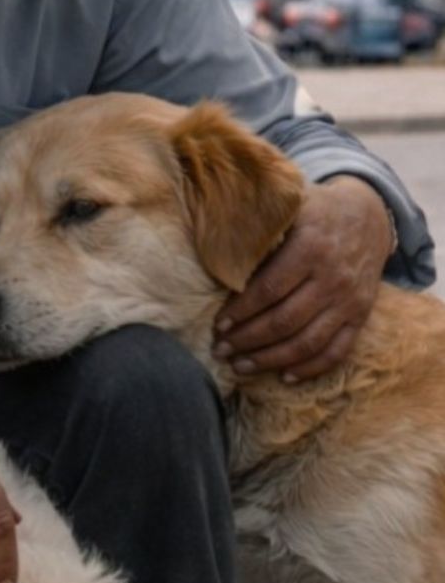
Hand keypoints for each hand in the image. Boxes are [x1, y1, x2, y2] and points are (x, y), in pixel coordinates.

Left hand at [212, 175, 392, 381]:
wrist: (368, 214)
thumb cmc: (315, 210)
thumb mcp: (289, 206)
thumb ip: (259, 226)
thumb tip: (214, 245)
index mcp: (310, 247)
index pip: (269, 289)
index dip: (241, 311)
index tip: (218, 325)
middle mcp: (332, 278)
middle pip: (284, 321)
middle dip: (247, 340)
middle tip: (220, 350)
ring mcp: (349, 301)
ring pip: (307, 342)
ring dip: (270, 359)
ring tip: (241, 366)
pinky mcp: (361, 316)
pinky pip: (337, 351)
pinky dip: (310, 368)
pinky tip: (284, 376)